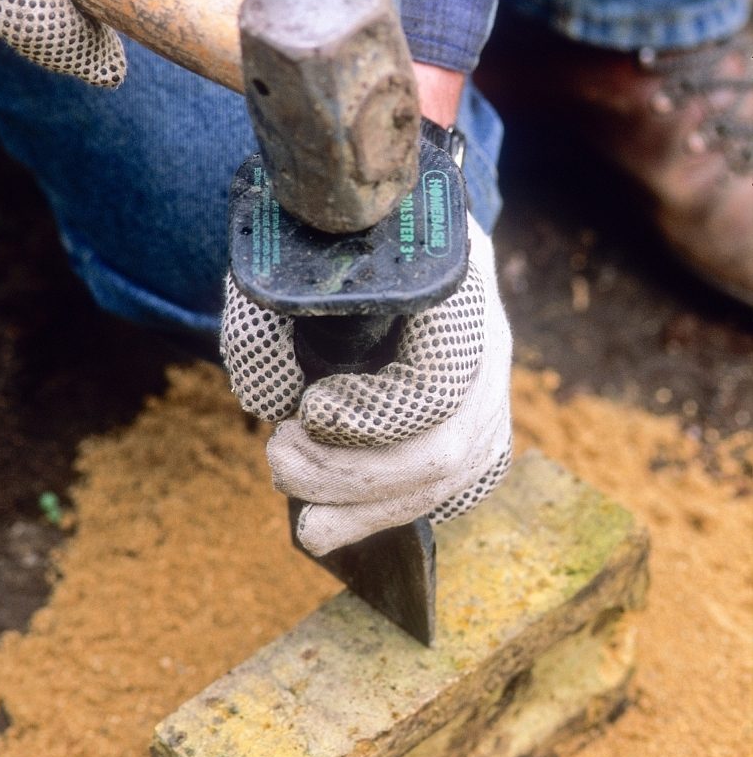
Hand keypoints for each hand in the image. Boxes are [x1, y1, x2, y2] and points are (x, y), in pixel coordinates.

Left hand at [221, 212, 512, 555]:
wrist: (388, 236)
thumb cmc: (329, 244)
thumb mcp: (287, 260)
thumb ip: (263, 320)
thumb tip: (264, 401)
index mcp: (455, 278)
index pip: (441, 376)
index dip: (376, 414)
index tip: (307, 410)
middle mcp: (489, 339)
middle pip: (446, 448)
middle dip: (352, 475)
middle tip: (278, 454)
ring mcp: (493, 392)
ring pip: (449, 482)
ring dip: (362, 509)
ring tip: (292, 499)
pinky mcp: (480, 434)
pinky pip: (448, 493)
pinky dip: (382, 513)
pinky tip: (329, 520)